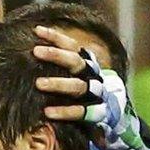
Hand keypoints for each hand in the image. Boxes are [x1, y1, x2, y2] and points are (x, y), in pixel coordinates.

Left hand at [32, 26, 149, 149]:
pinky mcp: (99, 115)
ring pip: (79, 86)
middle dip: (56, 55)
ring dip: (59, 83)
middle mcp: (94, 76)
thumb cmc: (86, 95)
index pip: (73, 47)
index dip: (56, 37)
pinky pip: (82, 112)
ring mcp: (98, 95)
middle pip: (77, 62)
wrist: (115, 119)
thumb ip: (62, 67)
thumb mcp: (77, 77)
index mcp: (88, 65)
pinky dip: (65, 111)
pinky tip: (48, 112)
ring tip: (39, 84)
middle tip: (36, 51)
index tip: (37, 30)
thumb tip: (34, 50)